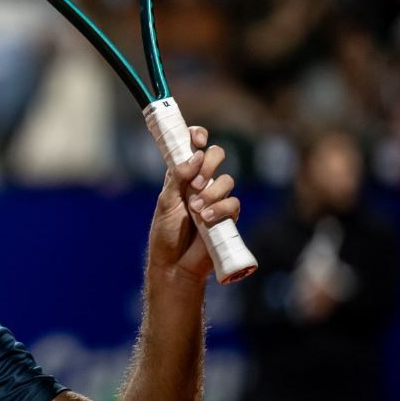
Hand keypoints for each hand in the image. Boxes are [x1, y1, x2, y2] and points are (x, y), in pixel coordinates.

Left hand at [146, 126, 240, 281]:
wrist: (174, 264)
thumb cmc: (166, 233)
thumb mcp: (166, 202)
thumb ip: (178, 177)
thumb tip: (195, 154)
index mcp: (183, 175)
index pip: (194, 147)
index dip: (198, 136)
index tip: (198, 139)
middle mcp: (201, 183)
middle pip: (217, 156)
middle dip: (210, 163)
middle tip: (196, 182)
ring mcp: (216, 199)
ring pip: (227, 180)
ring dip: (211, 192)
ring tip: (195, 210)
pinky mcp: (228, 217)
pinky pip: (234, 203)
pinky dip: (221, 209)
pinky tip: (206, 218)